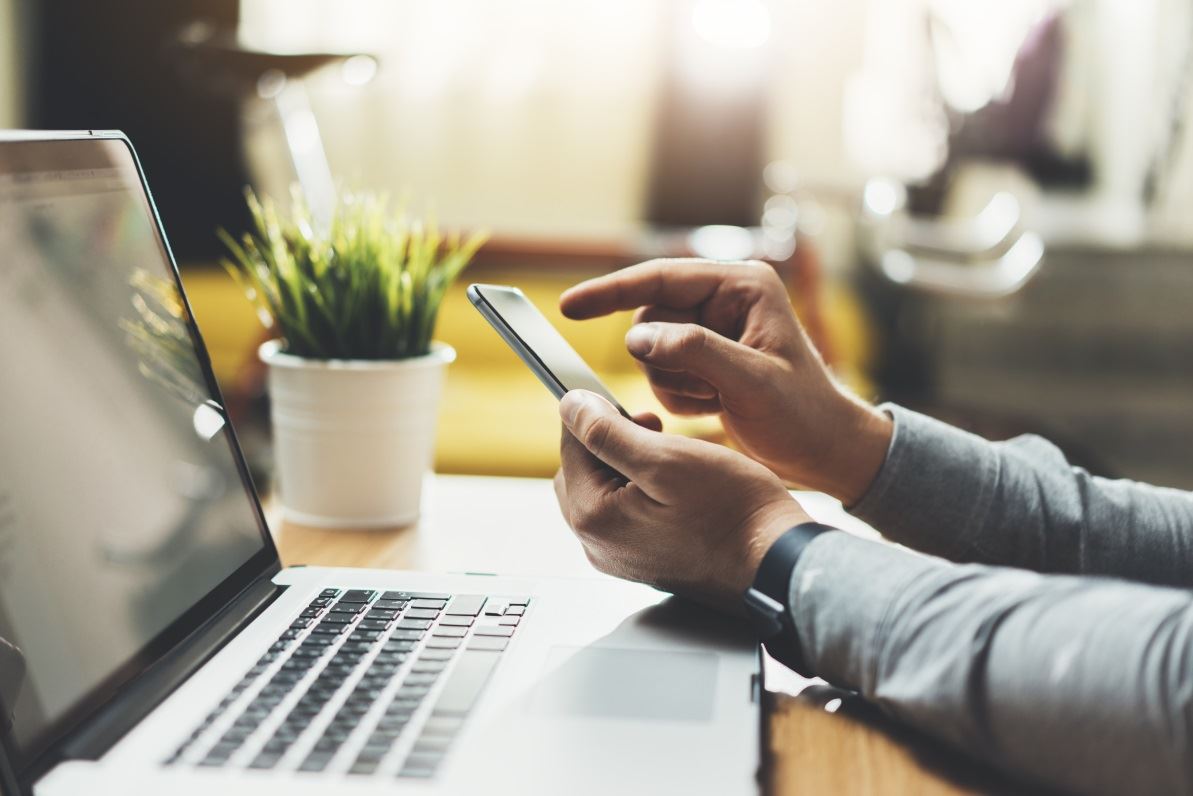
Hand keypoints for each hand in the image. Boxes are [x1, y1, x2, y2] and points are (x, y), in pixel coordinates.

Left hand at [553, 389, 812, 611]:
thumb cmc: (730, 510)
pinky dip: (640, 489)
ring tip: (666, 451)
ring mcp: (619, 557)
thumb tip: (571, 407)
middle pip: (581, 472)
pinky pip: (624, 513)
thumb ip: (607, 432)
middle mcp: (598, 544)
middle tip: (651, 425)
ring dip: (625, 463)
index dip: (592, 414)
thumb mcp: (665, 458)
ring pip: (603, 491)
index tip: (616, 394)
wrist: (773, 562)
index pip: (571, 448)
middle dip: (608, 440)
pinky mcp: (642, 561)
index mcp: (594, 518)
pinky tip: (673, 483)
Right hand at [560, 258, 891, 504]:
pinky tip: (714, 407)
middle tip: (703, 391)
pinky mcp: (707, 357)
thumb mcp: (752, 383)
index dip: (611, 292)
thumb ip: (695, 352)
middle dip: (663, 362)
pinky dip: (678, 396)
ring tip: (714, 401)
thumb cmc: (803, 414)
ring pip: (651, 350)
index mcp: (743, 286)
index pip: (662, 278)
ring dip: (672, 384)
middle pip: (650, 318)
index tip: (569, 308)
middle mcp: (726, 300)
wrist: (825, 451)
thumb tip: (636, 337)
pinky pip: (662, 372)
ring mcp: (715, 329)